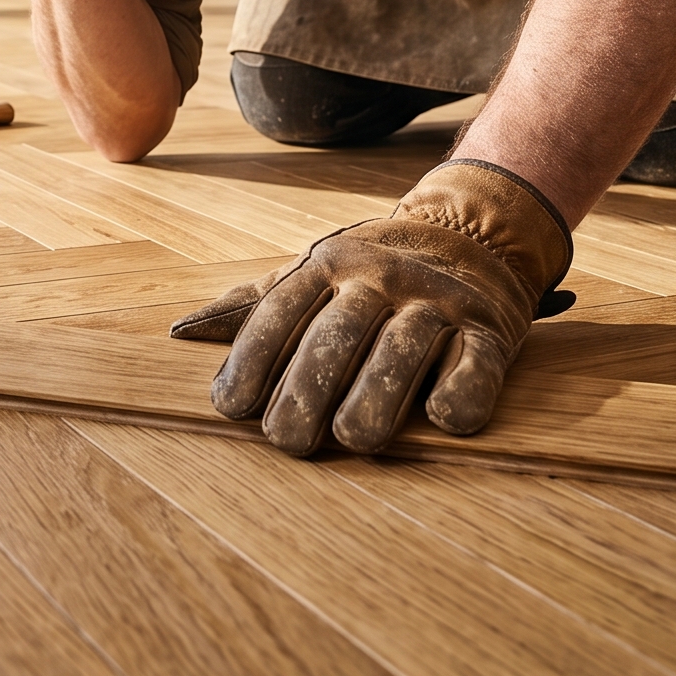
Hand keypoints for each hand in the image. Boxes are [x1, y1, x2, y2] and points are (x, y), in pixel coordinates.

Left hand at [169, 160, 573, 453]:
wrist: (475, 234)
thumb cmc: (374, 275)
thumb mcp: (315, 272)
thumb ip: (257, 302)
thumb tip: (185, 329)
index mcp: (328, 263)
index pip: (281, 312)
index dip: (253, 360)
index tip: (231, 408)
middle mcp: (380, 276)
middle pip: (337, 335)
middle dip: (307, 390)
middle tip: (289, 441)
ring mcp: (437, 300)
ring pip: (403, 348)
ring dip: (376, 397)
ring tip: (354, 438)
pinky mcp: (490, 329)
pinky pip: (476, 362)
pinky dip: (460, 390)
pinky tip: (438, 417)